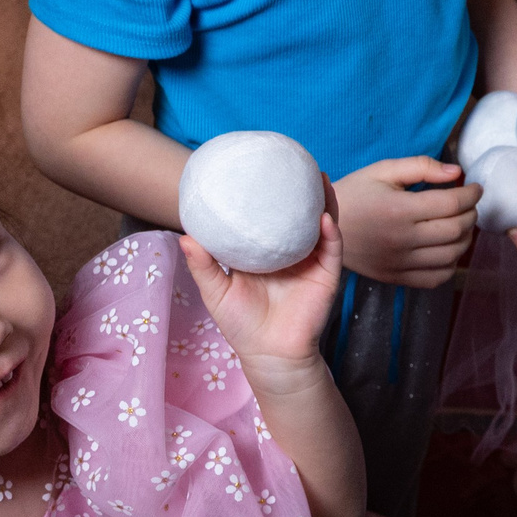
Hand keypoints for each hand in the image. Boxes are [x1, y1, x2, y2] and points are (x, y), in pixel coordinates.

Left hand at [181, 177, 345, 377]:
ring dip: (323, 201)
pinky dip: (330, 232)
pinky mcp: (326, 275)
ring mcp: (311, 261)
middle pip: (299, 214)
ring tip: (319, 177)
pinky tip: (324, 216)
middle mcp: (291, 252)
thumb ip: (203, 264)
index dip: (268, 194)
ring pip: (321, 224)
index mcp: (266, 252)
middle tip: (295, 161)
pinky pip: (331, 249)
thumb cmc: (241, 325)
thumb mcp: (216, 291)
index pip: (269, 217)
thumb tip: (185, 235)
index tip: (261, 168)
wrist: (269, 355)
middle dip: (301, 188)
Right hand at [335, 157, 480, 288]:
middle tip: (469, 204)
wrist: (322, 226)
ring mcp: (400, 262)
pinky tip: (448, 248)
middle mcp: (402, 239)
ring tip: (462, 224)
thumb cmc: (355, 193)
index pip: (452, 204)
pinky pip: (436, 278)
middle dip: (471, 214)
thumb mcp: (383, 170)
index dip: (471, 194)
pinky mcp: (396, 277)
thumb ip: (421, 167)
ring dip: (466, 238)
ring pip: (451, 255)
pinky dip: (451, 264)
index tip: (475, 187)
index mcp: (399, 209)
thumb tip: (457, 172)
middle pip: (456, 230)